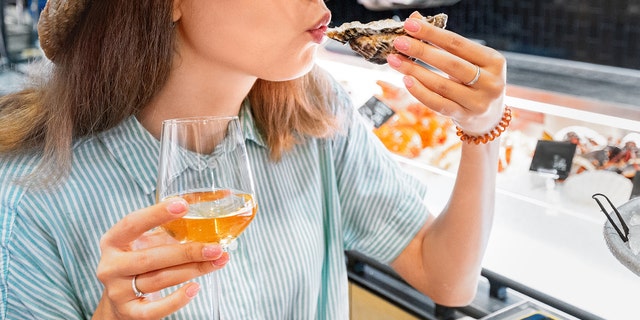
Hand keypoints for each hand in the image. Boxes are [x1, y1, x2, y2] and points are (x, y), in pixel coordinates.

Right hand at [93, 199, 228, 319]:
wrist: (120, 301)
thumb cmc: (138, 262)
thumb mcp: (146, 243)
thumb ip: (169, 229)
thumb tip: (209, 209)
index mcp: (113, 242)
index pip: (132, 224)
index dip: (157, 214)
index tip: (184, 205)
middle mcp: (111, 266)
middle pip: (151, 258)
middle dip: (187, 252)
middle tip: (215, 247)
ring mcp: (118, 292)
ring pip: (159, 280)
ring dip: (192, 270)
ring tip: (217, 262)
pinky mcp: (129, 313)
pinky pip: (155, 309)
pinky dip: (177, 299)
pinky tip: (195, 288)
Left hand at [387, 11, 506, 134]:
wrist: (489, 117)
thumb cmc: (475, 81)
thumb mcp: (467, 61)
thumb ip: (443, 42)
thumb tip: (415, 18)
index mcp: (494, 61)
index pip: (458, 43)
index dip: (432, 33)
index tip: (410, 25)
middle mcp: (491, 82)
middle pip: (450, 63)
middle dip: (421, 51)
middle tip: (398, 42)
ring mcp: (479, 102)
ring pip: (441, 85)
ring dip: (414, 71)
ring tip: (395, 60)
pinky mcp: (465, 117)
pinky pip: (438, 104)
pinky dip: (420, 92)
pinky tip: (406, 80)